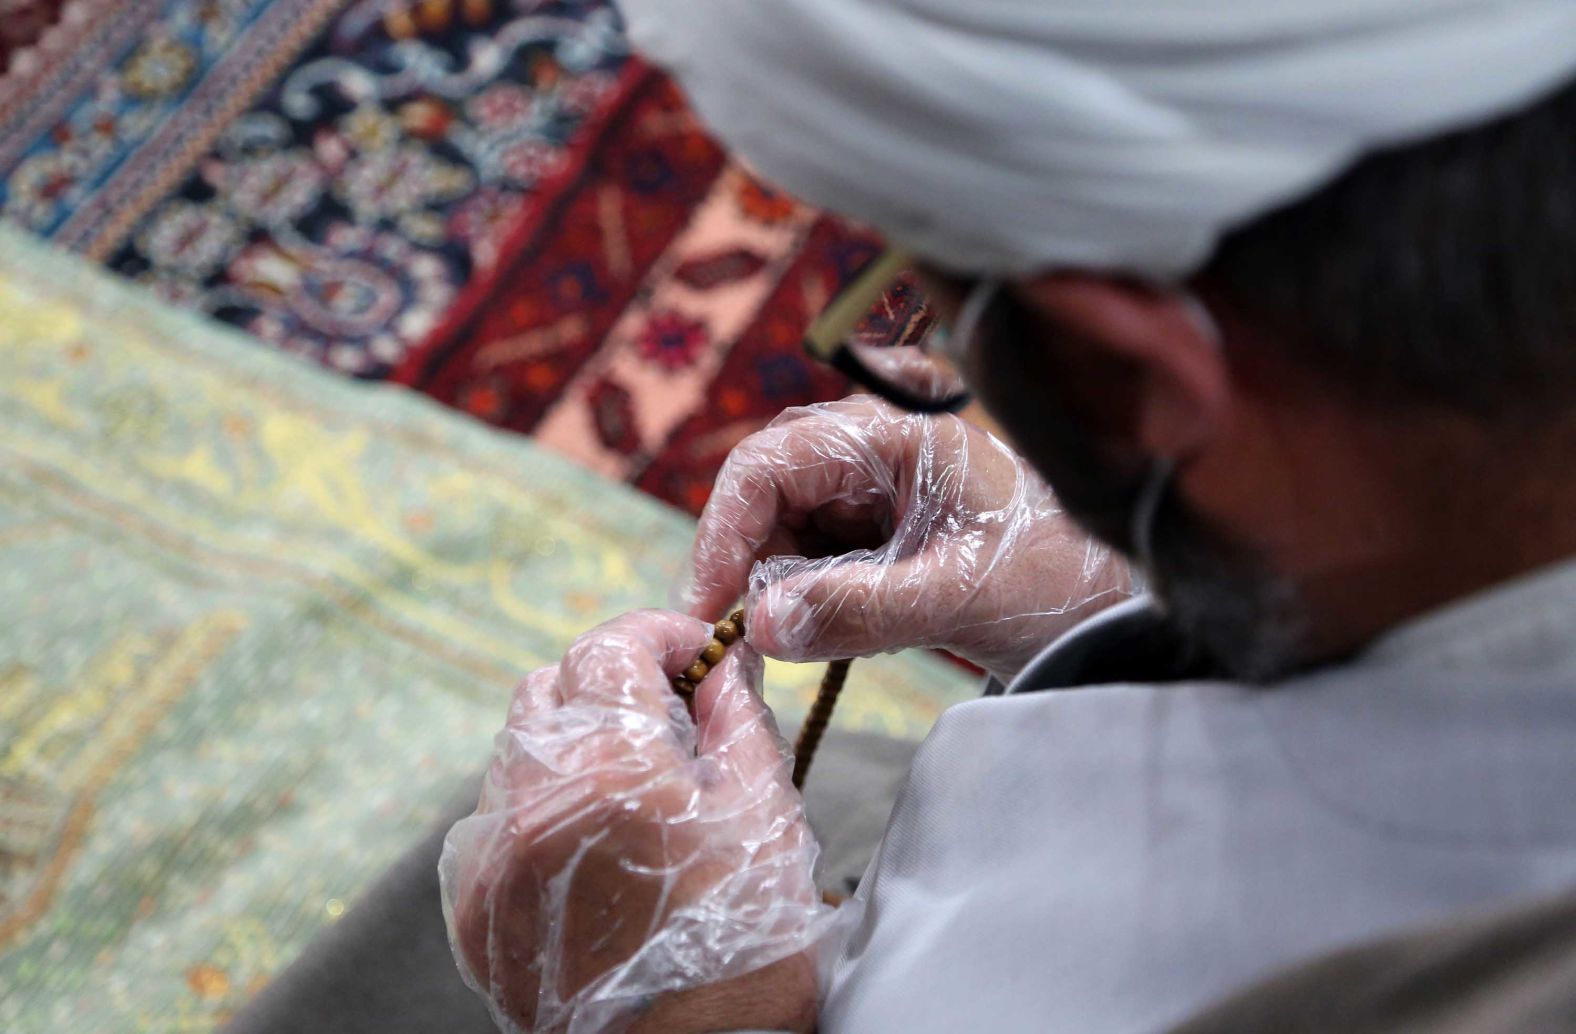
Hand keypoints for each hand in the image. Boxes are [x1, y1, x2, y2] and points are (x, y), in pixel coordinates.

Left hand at [441, 611, 828, 1032]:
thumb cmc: (745, 948)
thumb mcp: (767, 812)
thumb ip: (734, 715)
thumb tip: (719, 662)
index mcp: (612, 770)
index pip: (608, 646)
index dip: (658, 636)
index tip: (694, 657)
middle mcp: (532, 805)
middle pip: (549, 686)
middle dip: (610, 682)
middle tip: (667, 717)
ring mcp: (492, 860)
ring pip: (516, 748)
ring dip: (570, 741)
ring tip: (632, 785)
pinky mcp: (474, 907)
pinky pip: (494, 818)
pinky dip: (539, 806)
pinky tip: (592, 841)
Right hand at [688, 397, 1130, 680]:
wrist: (1107, 605)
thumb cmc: (1048, 581)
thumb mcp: (953, 599)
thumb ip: (857, 610)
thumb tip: (758, 627)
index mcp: (897, 434)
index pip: (770, 461)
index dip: (724, 530)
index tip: (709, 604)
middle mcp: (876, 444)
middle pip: (767, 488)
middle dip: (745, 558)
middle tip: (740, 633)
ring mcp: (875, 482)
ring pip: (783, 522)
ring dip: (774, 580)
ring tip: (798, 636)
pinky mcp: (878, 521)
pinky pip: (812, 549)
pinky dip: (803, 591)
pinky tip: (825, 626)